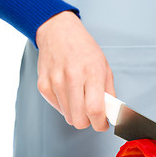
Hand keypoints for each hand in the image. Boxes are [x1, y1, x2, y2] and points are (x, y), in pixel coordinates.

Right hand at [36, 11, 114, 130]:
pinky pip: (57, 108)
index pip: (95, 110)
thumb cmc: (83, 48)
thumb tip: (112, 113)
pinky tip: (68, 93)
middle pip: (79, 120)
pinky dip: (65, 106)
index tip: (102, 124)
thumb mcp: (104, 66)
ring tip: (80, 98)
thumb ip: (108, 92)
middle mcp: (71, 78)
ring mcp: (55, 82)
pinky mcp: (43, 86)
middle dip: (88, 122)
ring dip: (76, 114)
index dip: (100, 124)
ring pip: (68, 117)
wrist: (58, 32)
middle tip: (92, 114)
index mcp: (91, 73)